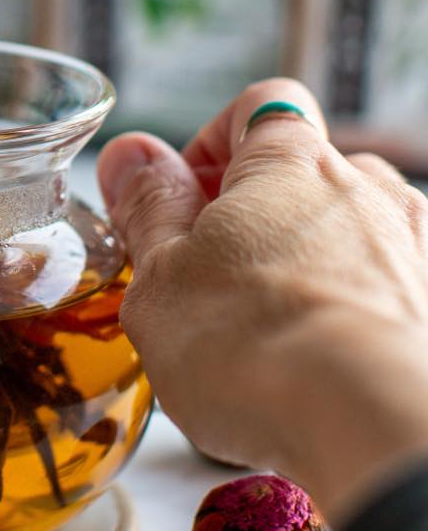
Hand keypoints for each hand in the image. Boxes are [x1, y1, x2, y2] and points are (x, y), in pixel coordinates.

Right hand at [97, 79, 427, 526]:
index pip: (260, 105)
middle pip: (307, 174)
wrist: (369, 424)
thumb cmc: (255, 345)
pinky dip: (352, 314)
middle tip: (211, 280)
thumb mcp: (162, 277)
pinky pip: (388, 291)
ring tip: (270, 337)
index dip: (215, 143)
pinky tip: (321, 368)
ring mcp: (415, 247)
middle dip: (259, 217)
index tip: (182, 198)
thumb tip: (130, 156)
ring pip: (352, 235)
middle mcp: (368, 187)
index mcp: (291, 160)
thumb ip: (148, 209)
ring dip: (311, 266)